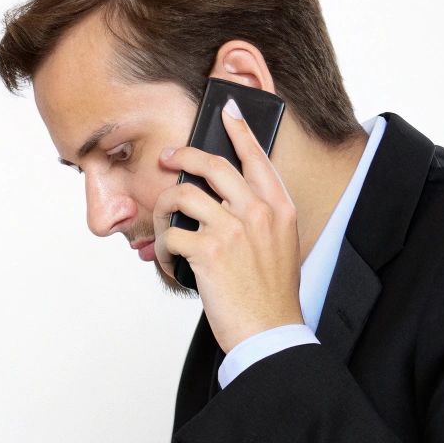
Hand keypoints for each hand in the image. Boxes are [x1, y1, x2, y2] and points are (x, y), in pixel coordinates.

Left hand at [153, 99, 303, 351]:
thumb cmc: (270, 294)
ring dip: (164, 210)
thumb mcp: (278, 245)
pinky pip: (169, 235)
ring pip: (181, 195)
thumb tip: (218, 198)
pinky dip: (164, 251)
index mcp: (279, 208)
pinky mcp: (207, 250)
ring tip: (165, 228)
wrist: (269, 331)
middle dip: (182, 156)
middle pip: (212, 165)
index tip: (226, 111)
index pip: (256, 158)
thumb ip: (257, 216)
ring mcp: (232, 229)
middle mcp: (258, 211)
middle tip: (166, 158)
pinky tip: (173, 265)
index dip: (238, 131)